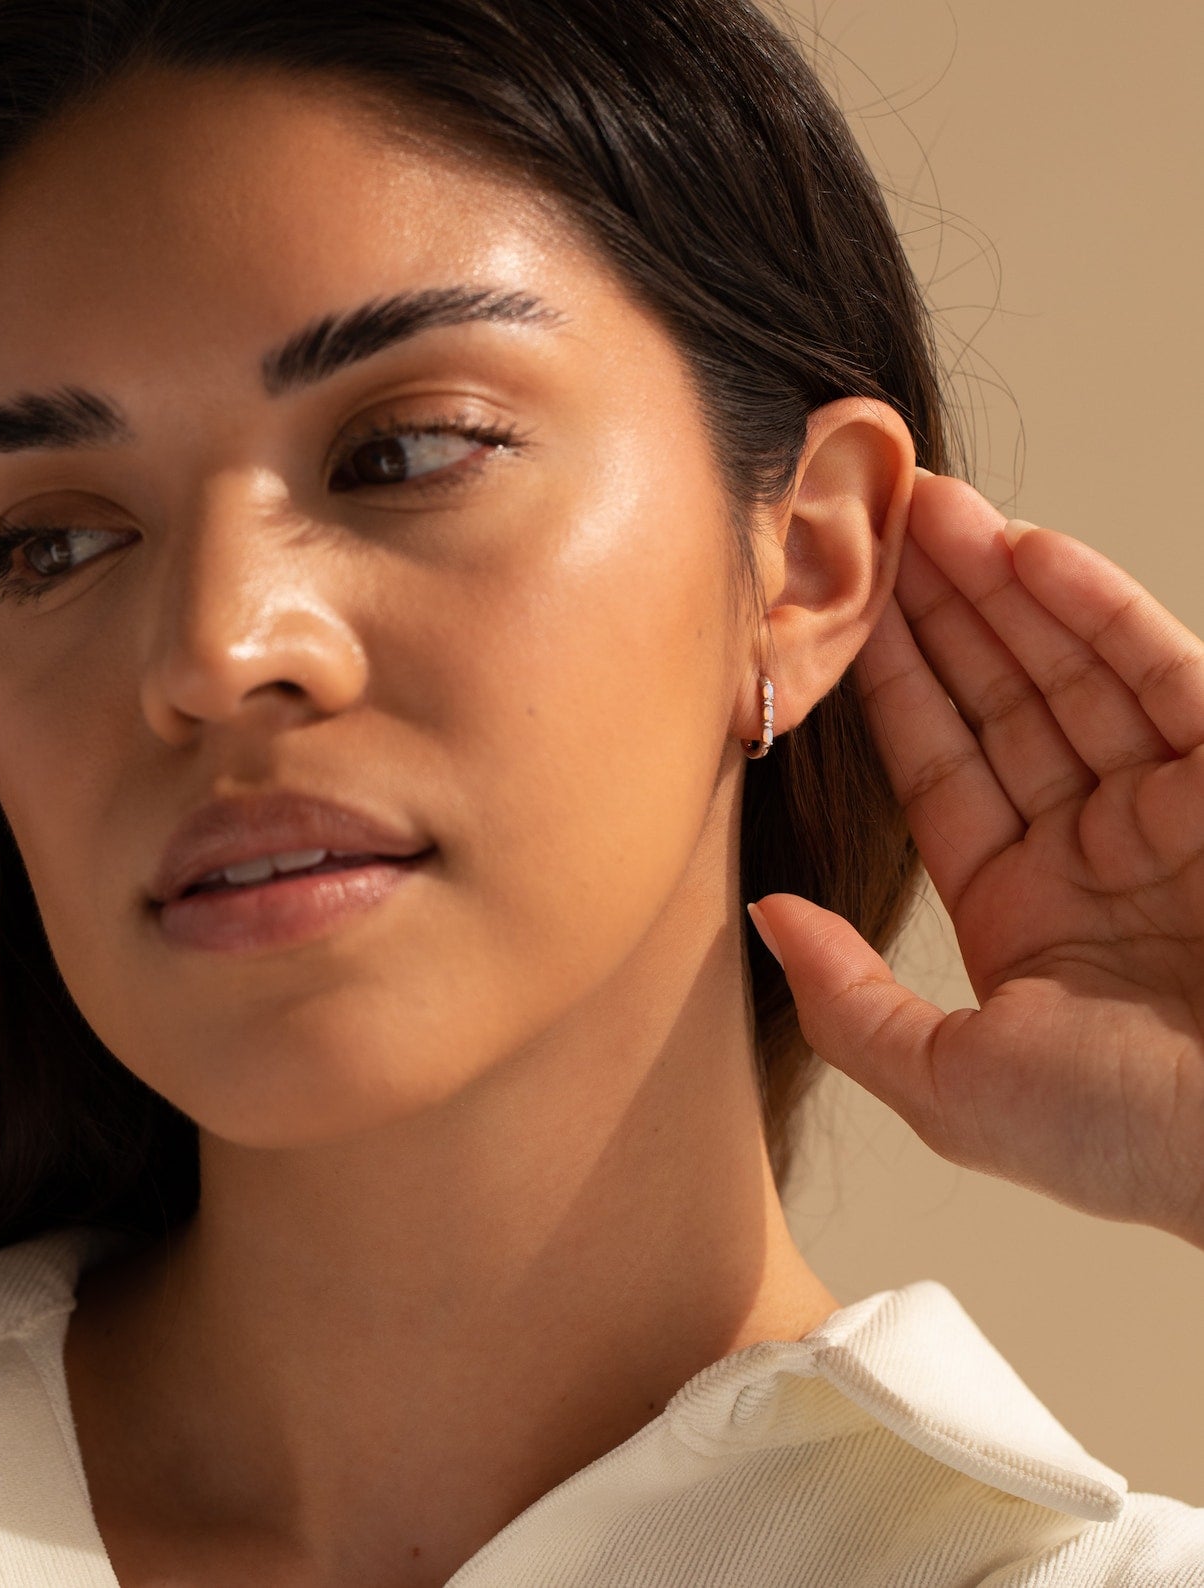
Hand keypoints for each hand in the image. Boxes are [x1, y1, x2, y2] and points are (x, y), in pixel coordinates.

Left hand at [748, 472, 1203, 1248]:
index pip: (938, 770)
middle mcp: (1094, 845)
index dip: (886, 689)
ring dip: (1000, 585)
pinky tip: (1026, 549)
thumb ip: (850, 1001)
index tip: (831, 619)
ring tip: (929, 507)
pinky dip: (1095, 608)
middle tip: (875, 524)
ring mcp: (1171, 805)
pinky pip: (1159, 672)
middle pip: (998, 699)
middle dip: (936, 612)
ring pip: (1070, 668)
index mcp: (1023, 909)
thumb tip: (766, 916)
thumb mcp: (954, 1087)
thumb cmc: (1134, 1142)